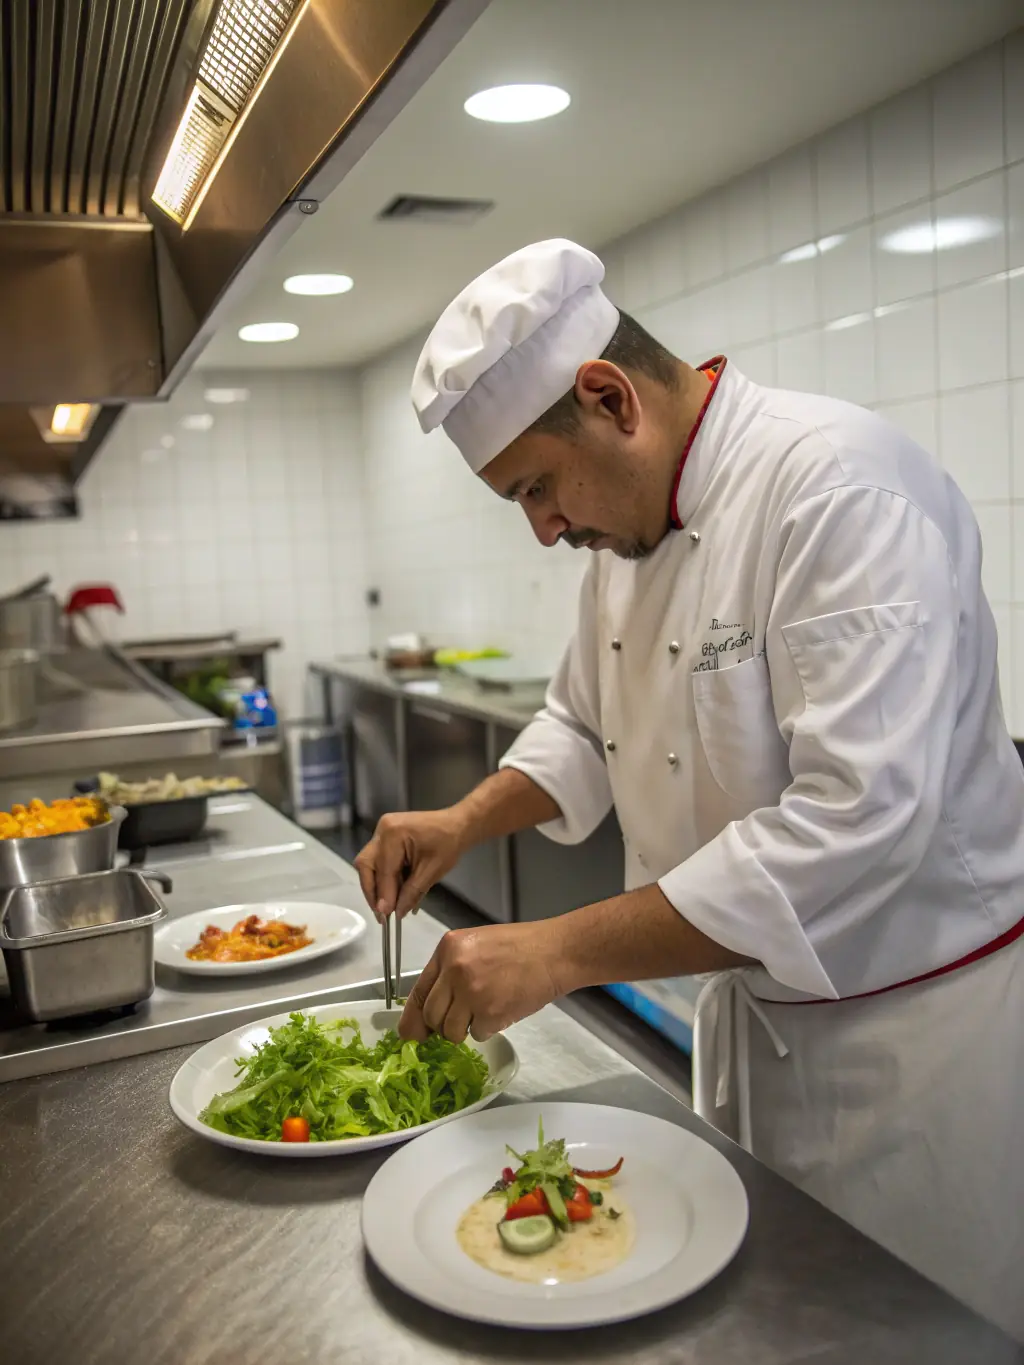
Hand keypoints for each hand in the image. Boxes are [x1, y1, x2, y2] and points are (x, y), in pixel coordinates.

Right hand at [354, 808, 466, 919]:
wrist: (457, 825)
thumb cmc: (449, 845)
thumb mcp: (431, 872)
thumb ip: (411, 893)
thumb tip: (396, 913)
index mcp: (394, 834)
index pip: (383, 871)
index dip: (383, 896)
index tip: (385, 918)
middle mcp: (383, 830)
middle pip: (366, 865)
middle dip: (373, 891)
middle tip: (382, 914)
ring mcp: (383, 832)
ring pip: (370, 864)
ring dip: (379, 886)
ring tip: (390, 907)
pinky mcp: (387, 837)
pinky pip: (380, 860)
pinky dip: (386, 878)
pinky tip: (395, 893)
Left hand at [398, 921, 564, 1042]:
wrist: (554, 952)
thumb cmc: (521, 947)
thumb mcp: (476, 945)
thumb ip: (450, 971)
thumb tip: (430, 1010)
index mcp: (448, 948)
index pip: (418, 991)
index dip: (412, 1018)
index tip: (411, 1033)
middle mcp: (454, 969)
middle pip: (432, 1016)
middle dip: (442, 1026)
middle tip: (462, 1019)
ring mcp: (471, 992)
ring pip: (451, 1031)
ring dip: (465, 1029)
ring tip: (485, 1011)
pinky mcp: (491, 1012)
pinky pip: (476, 1035)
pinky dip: (488, 1029)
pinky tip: (502, 1009)